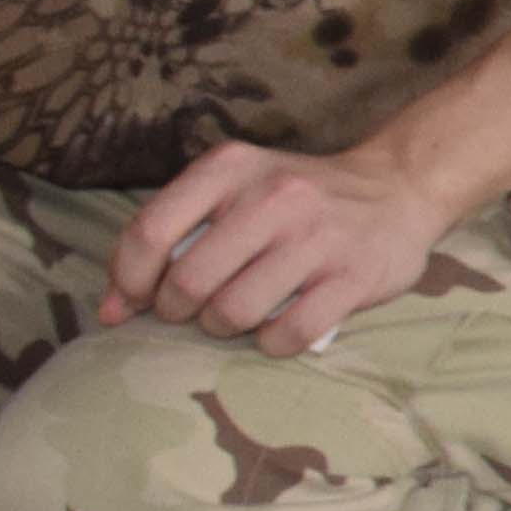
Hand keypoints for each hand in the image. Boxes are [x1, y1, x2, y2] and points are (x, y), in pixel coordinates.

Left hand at [99, 141, 449, 352]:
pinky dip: (270, 343)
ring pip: (234, 311)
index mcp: (232, 168)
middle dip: (178, 310)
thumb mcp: (234, 188)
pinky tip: (275, 330)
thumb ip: (173, 234)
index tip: (130, 304)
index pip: (149, 232)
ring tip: (233, 317)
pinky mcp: (354, 277)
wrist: (398, 188)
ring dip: (222, 327)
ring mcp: (317, 238)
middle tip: (194, 310)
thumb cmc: (295, 199)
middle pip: (188, 281)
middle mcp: (273, 196)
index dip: (128, 280)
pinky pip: (287, 333)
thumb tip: (112, 308)